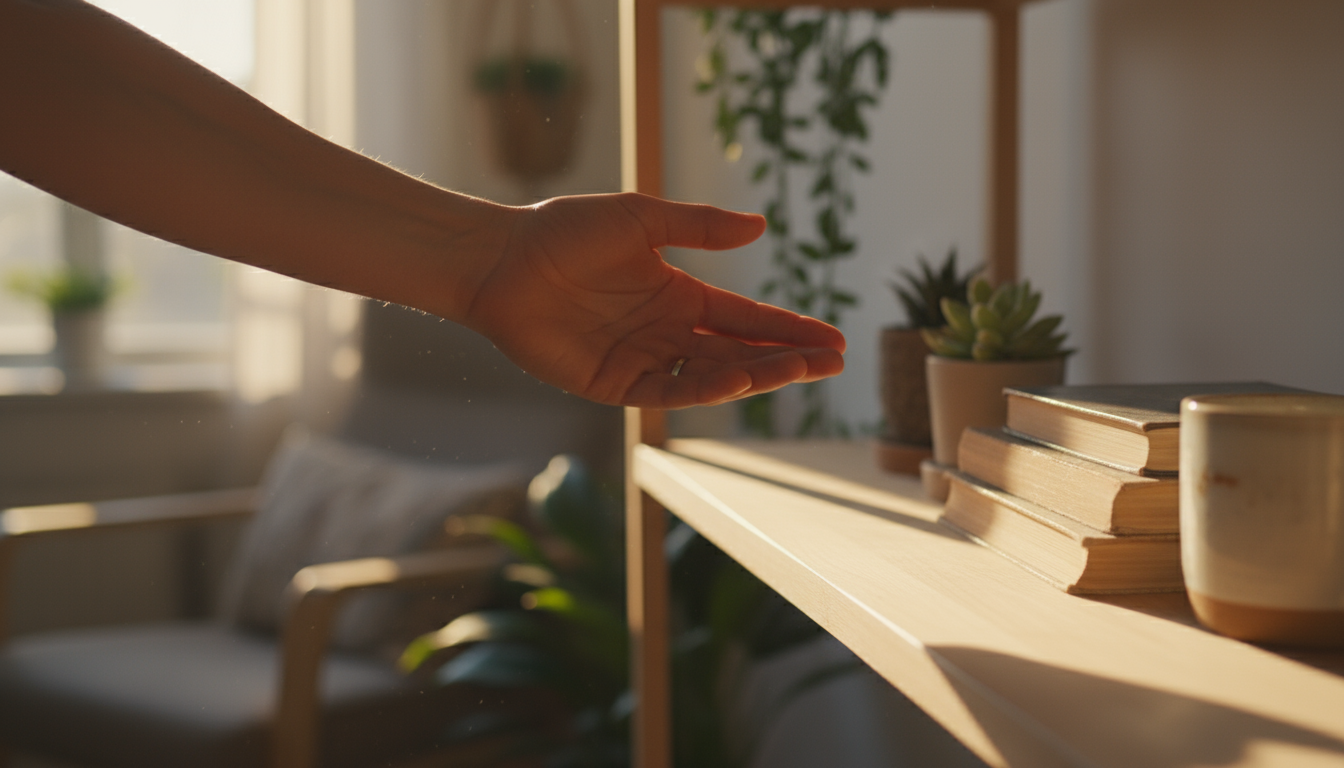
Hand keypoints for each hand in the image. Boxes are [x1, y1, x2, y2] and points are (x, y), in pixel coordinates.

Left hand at [462, 193, 845, 408]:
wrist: (503, 259)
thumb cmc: (565, 231)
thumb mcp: (642, 219)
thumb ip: (699, 226)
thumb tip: (761, 225)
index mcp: (678, 293)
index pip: (746, 318)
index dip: (789, 329)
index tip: (833, 339)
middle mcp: (667, 331)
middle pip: (740, 351)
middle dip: (787, 358)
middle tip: (833, 363)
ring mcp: (643, 360)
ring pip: (713, 374)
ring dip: (758, 374)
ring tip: (801, 369)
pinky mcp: (614, 384)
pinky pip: (668, 389)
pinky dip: (704, 388)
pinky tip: (738, 378)